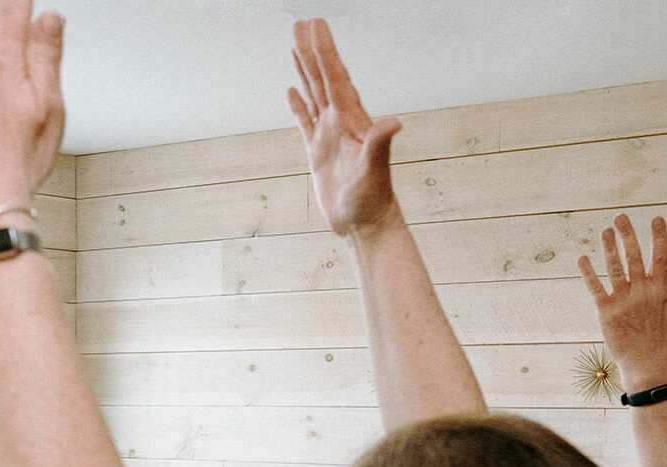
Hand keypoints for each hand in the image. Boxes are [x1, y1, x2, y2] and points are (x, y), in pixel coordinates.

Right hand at [288, 19, 402, 238]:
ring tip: (295, 46)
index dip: (325, 52)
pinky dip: (298, 105)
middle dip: (312, 51)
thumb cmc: (373, 200)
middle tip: (302, 24)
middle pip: (323, 78)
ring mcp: (328, 136)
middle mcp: (340, 123)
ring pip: (314, 94)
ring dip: (305, 70)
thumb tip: (393, 122)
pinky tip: (292, 92)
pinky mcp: (317, 153)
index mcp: (351, 121)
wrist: (366, 224)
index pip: (335, 79)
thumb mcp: (375, 172)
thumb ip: (380, 144)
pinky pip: (305, 121)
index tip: (315, 27)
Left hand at [578, 215, 666, 389]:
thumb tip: (664, 275)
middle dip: (627, 234)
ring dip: (609, 247)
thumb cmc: (663, 341)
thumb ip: (665, 290)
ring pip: (615, 266)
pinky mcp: (606, 311)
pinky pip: (595, 287)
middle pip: (635, 255)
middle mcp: (643, 290)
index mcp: (662, 288)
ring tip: (604, 231)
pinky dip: (588, 272)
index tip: (656, 219)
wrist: (649, 364)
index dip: (659, 236)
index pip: (661, 255)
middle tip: (620, 216)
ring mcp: (624, 299)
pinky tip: (582, 258)